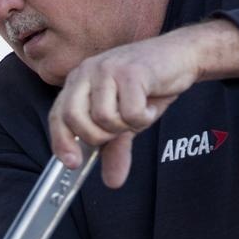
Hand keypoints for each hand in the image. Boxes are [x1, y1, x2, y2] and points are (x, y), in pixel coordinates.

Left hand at [48, 19, 238, 187]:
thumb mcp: (126, 121)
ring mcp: (107, 68)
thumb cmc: (148, 87)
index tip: (73, 164)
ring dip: (126, 125)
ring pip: (103, 118)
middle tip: (119, 129)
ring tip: (138, 111)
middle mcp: (88, 72)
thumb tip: (112, 181)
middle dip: (98, 136)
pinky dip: (144, 117)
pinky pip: (130, 113)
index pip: (58, 116)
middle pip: (74, 118)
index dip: (62, 142)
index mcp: (79, 81)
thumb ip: (116, 149)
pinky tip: (150, 104)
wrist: (181, 57)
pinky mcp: (130, 71)